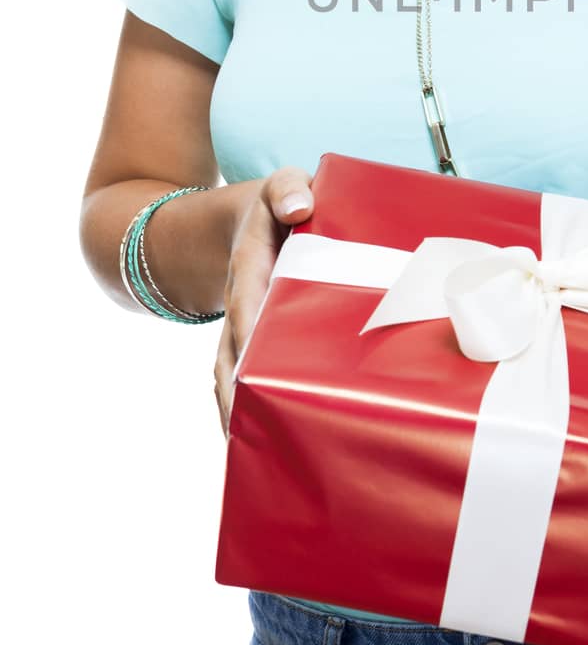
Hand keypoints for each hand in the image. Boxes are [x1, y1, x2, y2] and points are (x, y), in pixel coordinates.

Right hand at [213, 167, 314, 437]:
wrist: (244, 216)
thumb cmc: (277, 202)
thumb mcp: (279, 184)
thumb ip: (287, 188)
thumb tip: (299, 207)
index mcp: (249, 271)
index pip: (247, 313)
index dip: (249, 347)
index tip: (250, 383)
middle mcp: (241, 306)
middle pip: (230, 362)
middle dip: (238, 402)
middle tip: (255, 444)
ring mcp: (244, 328)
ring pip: (233, 378)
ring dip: (240, 415)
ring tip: (258, 459)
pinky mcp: (255, 342)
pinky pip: (246, 378)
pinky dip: (250, 409)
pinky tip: (267, 443)